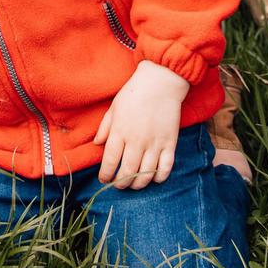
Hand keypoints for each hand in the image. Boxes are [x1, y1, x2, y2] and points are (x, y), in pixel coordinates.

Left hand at [93, 60, 190, 189]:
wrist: (161, 82)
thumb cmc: (134, 93)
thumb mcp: (114, 107)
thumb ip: (105, 127)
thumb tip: (97, 143)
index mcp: (120, 131)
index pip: (110, 161)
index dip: (105, 174)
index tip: (103, 179)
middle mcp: (136, 141)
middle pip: (127, 171)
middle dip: (120, 183)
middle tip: (118, 185)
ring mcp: (154, 143)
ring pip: (145, 173)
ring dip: (138, 184)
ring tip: (133, 184)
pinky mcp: (170, 143)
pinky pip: (165, 167)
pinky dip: (159, 177)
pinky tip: (154, 178)